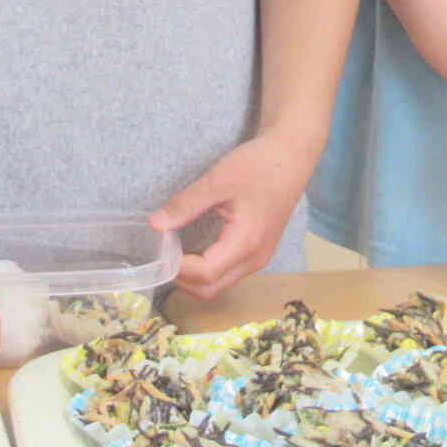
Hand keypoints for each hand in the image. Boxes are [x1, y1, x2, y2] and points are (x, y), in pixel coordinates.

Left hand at [150, 132, 317, 298]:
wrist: (291, 156)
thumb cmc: (258, 165)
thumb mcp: (217, 180)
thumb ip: (185, 205)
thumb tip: (155, 225)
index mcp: (246, 242)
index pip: (204, 274)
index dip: (177, 267)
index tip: (160, 248)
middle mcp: (255, 259)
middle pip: (210, 289)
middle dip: (182, 278)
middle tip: (164, 253)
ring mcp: (260, 258)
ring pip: (220, 284)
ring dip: (194, 276)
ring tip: (177, 250)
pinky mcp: (259, 252)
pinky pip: (228, 274)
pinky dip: (207, 270)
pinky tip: (195, 248)